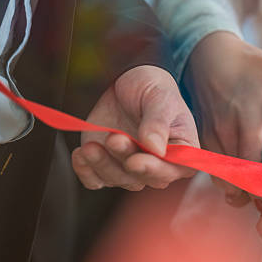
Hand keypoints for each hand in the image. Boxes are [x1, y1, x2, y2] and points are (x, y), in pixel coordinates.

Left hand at [72, 65, 198, 190]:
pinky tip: (80, 154)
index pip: (176, 169)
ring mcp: (131, 166)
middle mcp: (158, 164)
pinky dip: (86, 172)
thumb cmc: (152, 88)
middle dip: (126, 160)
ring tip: (91, 145)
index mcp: (181, 150)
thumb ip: (158, 122)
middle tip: (113, 138)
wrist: (125, 81)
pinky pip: (96, 181)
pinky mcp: (108, 165)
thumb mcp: (160, 98)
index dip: (156, 170)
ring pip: (119, 180)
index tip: (136, 160)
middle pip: (145, 178)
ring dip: (103, 165)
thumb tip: (155, 148)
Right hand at [185, 31, 261, 205]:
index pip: (252, 162)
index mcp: (247, 118)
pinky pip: (210, 167)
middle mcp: (225, 130)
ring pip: (220, 175)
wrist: (208, 54)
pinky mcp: (202, 136)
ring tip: (254, 201)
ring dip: (235, 190)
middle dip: (251, 194)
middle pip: (235, 175)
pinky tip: (237, 187)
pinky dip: (223, 179)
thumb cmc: (247, 62)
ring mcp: (211, 134)